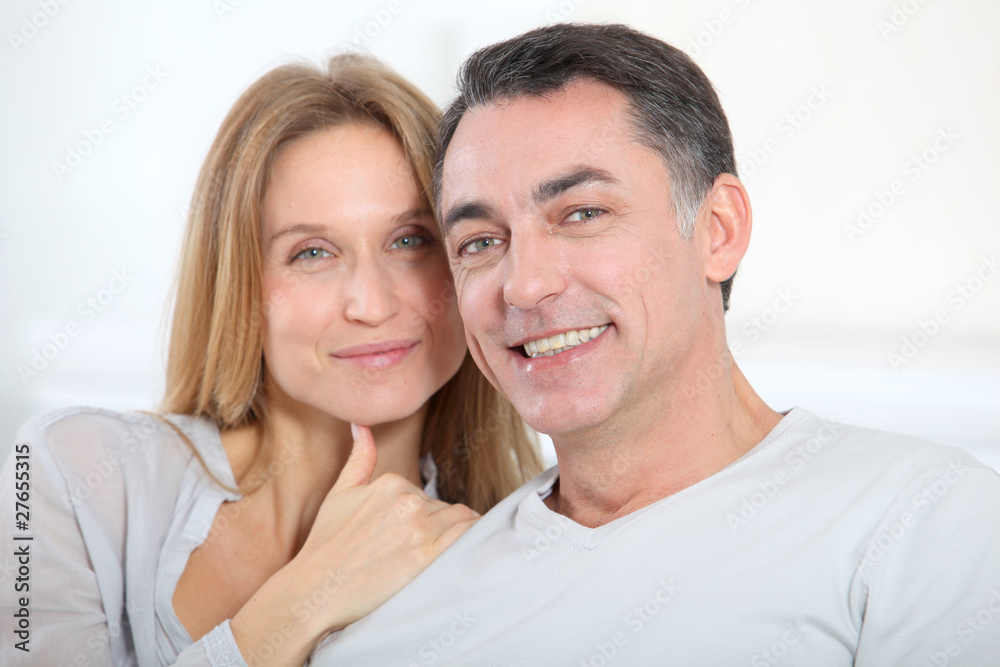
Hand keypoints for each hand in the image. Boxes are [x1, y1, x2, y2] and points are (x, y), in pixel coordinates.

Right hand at [288, 424, 478, 632]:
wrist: (316, 587)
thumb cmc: (325, 542)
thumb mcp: (339, 493)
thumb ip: (359, 458)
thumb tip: (361, 425)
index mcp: (391, 483)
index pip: (425, 493)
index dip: (422, 513)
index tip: (411, 532)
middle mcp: (407, 501)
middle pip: (442, 507)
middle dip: (438, 524)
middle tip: (421, 546)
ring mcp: (418, 529)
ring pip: (459, 520)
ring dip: (458, 531)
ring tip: (448, 548)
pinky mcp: (426, 556)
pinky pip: (465, 536)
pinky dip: (473, 537)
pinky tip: (472, 545)